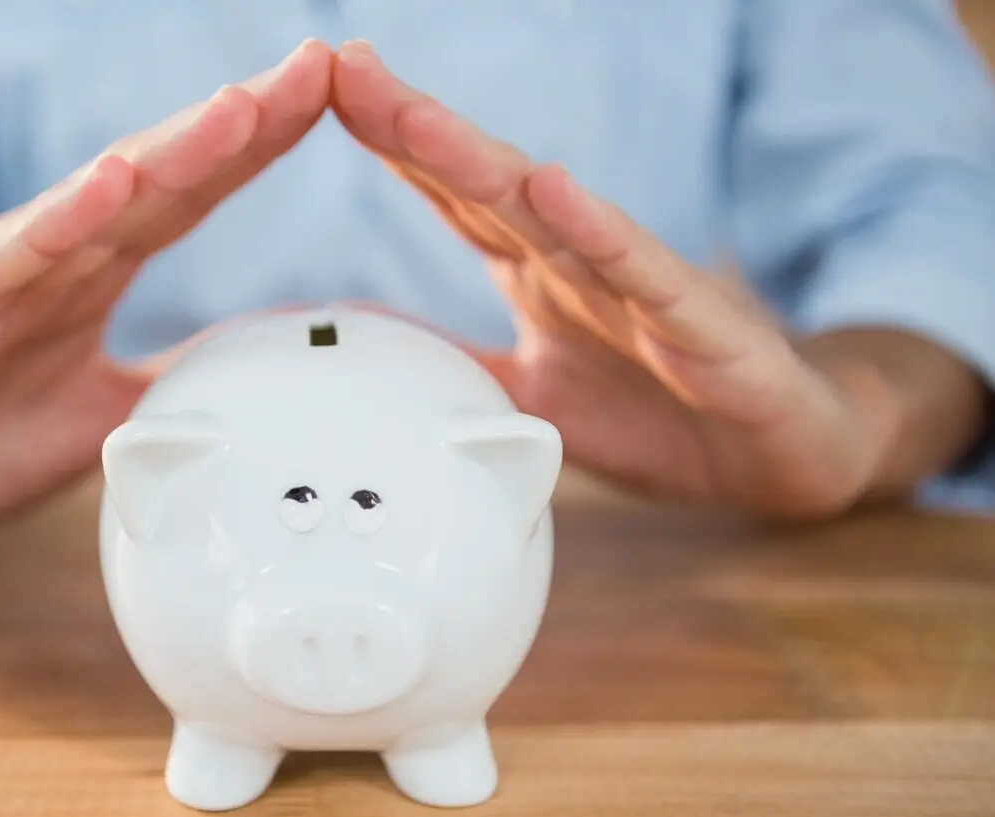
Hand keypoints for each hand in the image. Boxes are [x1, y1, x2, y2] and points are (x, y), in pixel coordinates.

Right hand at [0, 39, 331, 550]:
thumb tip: (265, 367)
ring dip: (166, 156)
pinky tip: (107, 187)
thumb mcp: (109, 417)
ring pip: (88, 206)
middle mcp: (49, 260)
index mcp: (92, 274)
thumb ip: (178, 380)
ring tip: (237, 111)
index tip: (328, 94)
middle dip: (237, 125)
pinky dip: (54, 226)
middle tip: (312, 71)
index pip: (189, 195)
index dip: (258, 147)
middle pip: (155, 178)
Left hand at [331, 40, 986, 518]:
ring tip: (415, 118)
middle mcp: (581, 260)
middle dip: (414, 127)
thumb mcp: (531, 399)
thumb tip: (374, 353)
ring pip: (551, 214)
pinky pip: (644, 275)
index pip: (455, 197)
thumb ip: (459, 368)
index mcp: (540, 270)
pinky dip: (599, 232)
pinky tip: (555, 190)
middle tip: (346, 71)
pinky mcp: (700, 326)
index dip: (393, 147)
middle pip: (485, 183)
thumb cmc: (657, 414)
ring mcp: (640, 285)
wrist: (777, 457)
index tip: (327, 95)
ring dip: (481, 163)